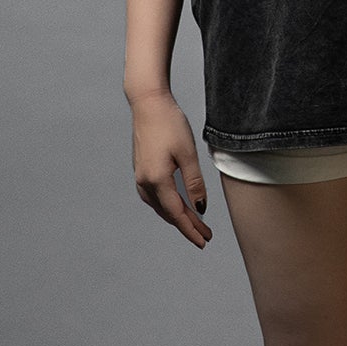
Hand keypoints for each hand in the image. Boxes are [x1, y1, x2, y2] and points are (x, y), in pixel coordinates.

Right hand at [130, 92, 212, 247]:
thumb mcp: (188, 154)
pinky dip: (168, 205)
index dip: (191, 229)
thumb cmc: (170, 124)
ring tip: (195, 224)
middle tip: (206, 235)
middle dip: (188, 225)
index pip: (177, 213)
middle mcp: (145, 182)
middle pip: (168, 212)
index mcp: (157, 180)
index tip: (203, 241)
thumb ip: (194, 183)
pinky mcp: (141, 170)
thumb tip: (200, 208)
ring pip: (160, 206)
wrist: (148, 104)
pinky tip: (177, 206)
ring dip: (177, 216)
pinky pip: (155, 196)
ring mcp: (140, 176)